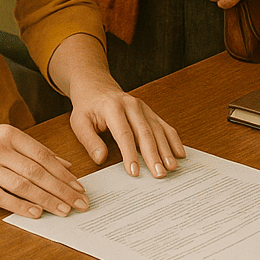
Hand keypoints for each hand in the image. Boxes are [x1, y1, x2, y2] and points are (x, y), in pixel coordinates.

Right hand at [0, 122, 89, 218]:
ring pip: (22, 185)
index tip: (79, 187)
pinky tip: (35, 213)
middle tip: (79, 203)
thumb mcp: (5, 138)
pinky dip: (20, 206)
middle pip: (36, 171)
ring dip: (46, 199)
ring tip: (63, 210)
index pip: (43, 156)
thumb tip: (65, 165)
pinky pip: (0, 197)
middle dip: (61, 189)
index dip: (63, 173)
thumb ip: (34, 150)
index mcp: (10, 135)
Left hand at [48, 33, 185, 181]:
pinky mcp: (149, 111)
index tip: (134, 172)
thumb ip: (90, 140)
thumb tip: (100, 159)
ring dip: (166, 149)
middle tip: (159, 174)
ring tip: (172, 167)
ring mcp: (143, 107)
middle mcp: (131, 105)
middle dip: (153, 154)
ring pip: (157, 129)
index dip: (129, 153)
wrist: (96, 85)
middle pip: (145, 132)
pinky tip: (180, 152)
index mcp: (112, 107)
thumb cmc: (87, 106)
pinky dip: (173, 139)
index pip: (123, 133)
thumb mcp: (79, 122)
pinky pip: (163, 125)